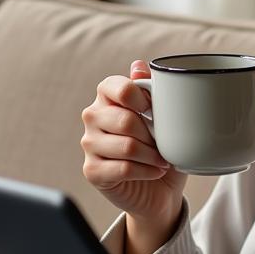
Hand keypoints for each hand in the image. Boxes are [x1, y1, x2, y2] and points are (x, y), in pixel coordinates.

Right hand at [81, 60, 187, 226]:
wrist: (159, 188)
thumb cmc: (162, 146)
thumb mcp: (165, 117)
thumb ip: (153, 91)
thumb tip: (139, 65)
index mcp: (107, 95)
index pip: (116, 87)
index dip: (141, 99)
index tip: (156, 111)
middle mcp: (93, 116)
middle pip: (125, 120)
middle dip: (153, 135)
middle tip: (165, 143)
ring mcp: (89, 143)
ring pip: (126, 146)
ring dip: (153, 155)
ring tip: (164, 159)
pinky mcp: (92, 170)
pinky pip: (123, 168)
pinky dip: (147, 171)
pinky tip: (156, 171)